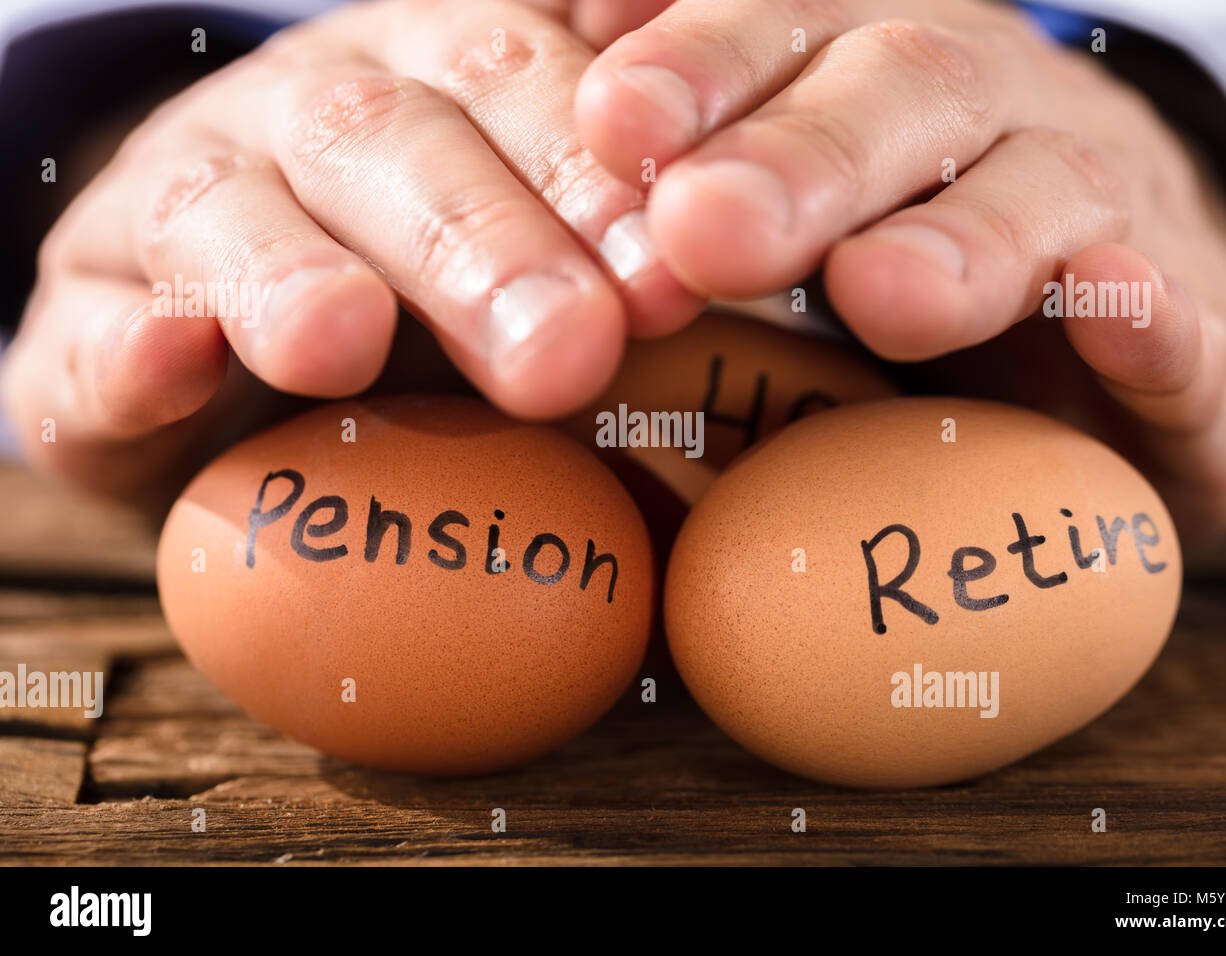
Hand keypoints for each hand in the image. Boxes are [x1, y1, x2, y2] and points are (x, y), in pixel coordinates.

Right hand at [2, 0, 697, 502]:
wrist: (226, 341)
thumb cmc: (425, 296)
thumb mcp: (534, 244)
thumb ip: (614, 233)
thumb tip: (710, 254)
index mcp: (439, 78)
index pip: (523, 79)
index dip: (595, 173)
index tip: (673, 277)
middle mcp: (311, 116)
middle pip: (392, 140)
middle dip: (481, 242)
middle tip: (564, 349)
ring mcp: (186, 202)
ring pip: (229, 213)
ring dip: (291, 278)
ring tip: (339, 342)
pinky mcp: (87, 317)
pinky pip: (96, 330)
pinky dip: (133, 351)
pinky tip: (168, 363)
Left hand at [573, 0, 1225, 541]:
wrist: (1124, 312)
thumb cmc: (919, 243)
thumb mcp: (808, 183)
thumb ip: (705, 149)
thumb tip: (578, 85)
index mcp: (879, 71)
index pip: (794, 26)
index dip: (705, 63)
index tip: (612, 120)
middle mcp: (992, 114)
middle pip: (908, 95)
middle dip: (804, 158)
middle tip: (705, 229)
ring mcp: (1105, 210)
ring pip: (1044, 196)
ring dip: (963, 243)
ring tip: (880, 297)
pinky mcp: (1192, 330)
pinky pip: (1183, 319)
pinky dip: (1153, 320)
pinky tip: (1117, 312)